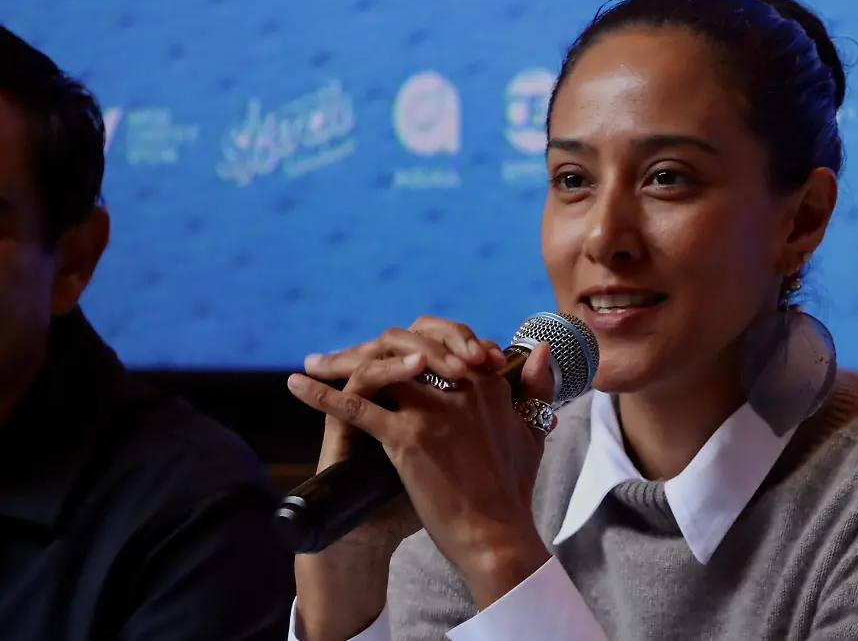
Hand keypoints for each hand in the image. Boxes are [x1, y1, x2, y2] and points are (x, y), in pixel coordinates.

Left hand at [292, 317, 555, 637]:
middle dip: (372, 345)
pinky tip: (296, 385)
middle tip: (342, 354)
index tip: (388, 350)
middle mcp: (462, 388)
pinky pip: (356, 406)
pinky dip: (321, 394)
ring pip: (379, 367)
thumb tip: (541, 350)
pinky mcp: (408, 438)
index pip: (444, 342)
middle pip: (407, 346)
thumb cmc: (512, 491)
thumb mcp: (531, 431)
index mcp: (488, 384)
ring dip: (341, 361)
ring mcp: (433, 411)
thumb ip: (535, 387)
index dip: (413, 343)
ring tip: (315, 364)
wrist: (497, 536)